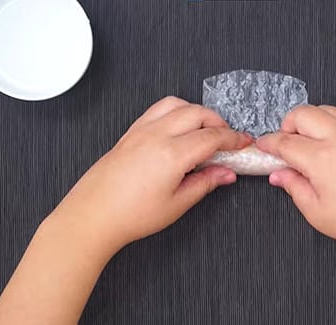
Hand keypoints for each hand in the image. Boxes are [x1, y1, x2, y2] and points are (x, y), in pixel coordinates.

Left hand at [51, 96, 251, 249]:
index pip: (212, 137)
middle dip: (218, 122)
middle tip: (227, 139)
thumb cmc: (129, 215)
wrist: (93, 216)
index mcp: (172, 154)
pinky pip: (158, 110)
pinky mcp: (130, 133)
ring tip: (204, 130)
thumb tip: (225, 173)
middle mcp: (157, 135)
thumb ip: (205, 183)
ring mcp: (141, 130)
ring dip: (196, 112)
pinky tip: (178, 129)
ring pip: (177, 104)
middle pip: (198, 113)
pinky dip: (175, 112)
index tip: (242, 143)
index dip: (233, 139)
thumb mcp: (177, 204)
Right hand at [256, 105, 335, 254]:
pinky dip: (331, 125)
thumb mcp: (317, 212)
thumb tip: (280, 175)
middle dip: (287, 125)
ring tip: (308, 145)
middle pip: (302, 113)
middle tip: (285, 145)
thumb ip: (293, 187)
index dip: (268, 143)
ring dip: (310, 121)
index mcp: (321, 158)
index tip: (263, 147)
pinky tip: (331, 147)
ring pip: (325, 110)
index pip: (284, 141)